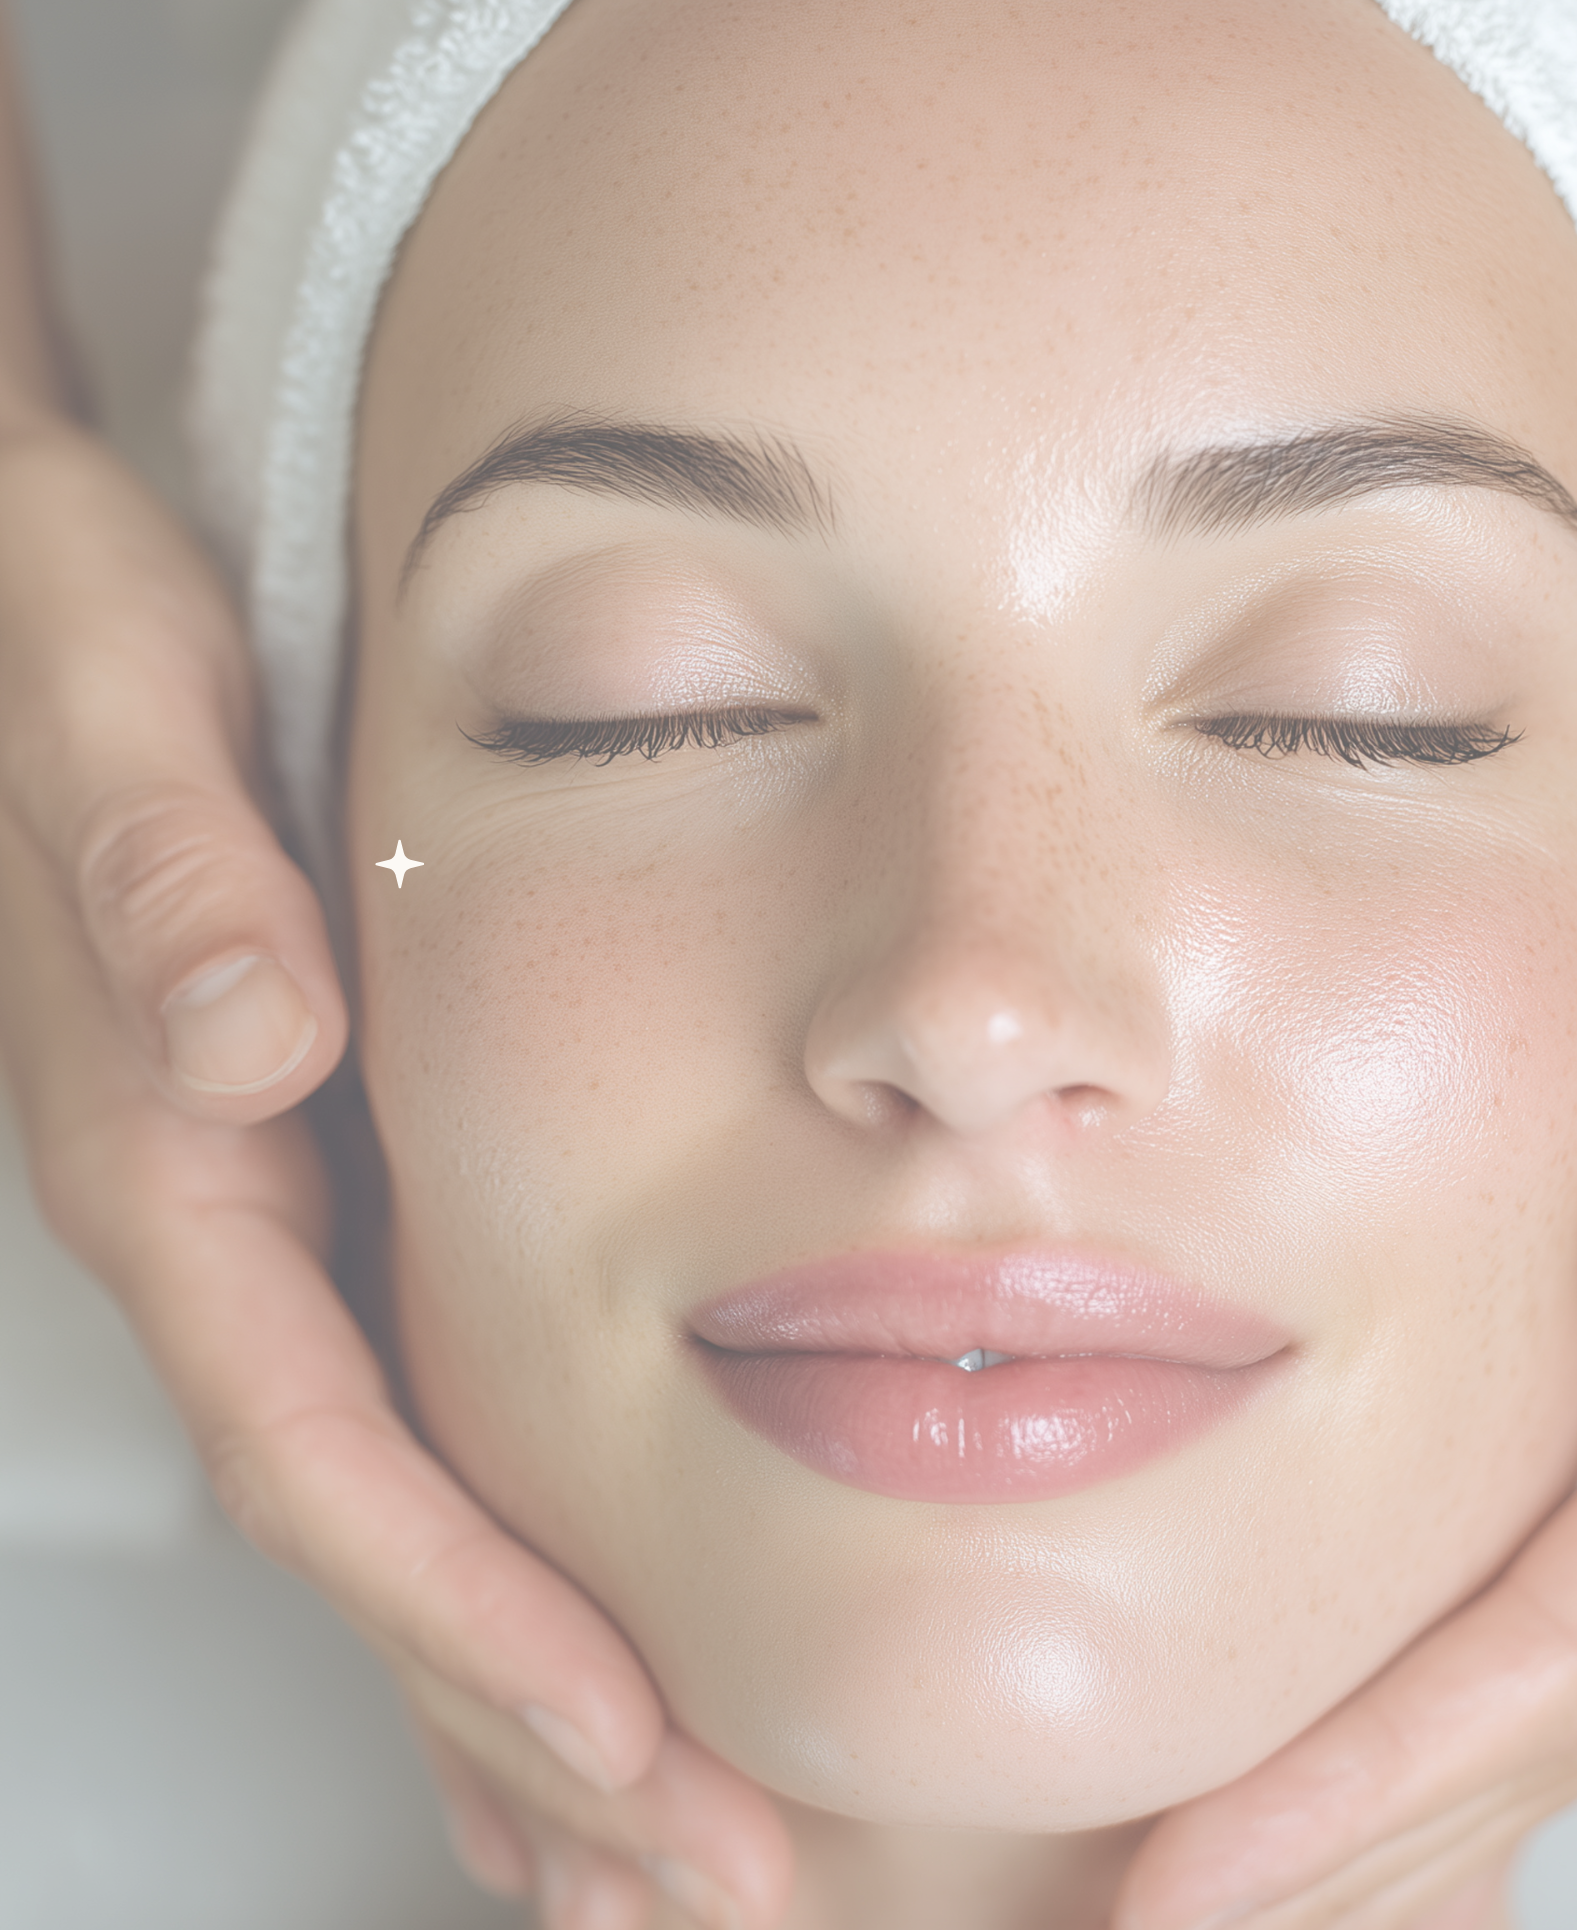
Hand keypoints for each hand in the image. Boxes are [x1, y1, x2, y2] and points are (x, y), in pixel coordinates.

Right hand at [0, 422, 791, 1928]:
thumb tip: (242, 1035)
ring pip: (394, 1528)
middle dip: (530, 1730)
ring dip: (516, 1709)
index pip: (331, 1455)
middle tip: (700, 1884)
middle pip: (376, 1547)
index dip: (473, 1614)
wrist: (36, 586)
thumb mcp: (108, 702)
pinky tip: (555, 1677)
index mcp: (175, 1156)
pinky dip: (485, 1585)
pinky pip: (400, 1441)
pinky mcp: (304, 1195)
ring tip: (650, 1860)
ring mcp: (256, 1228)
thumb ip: (162, 861)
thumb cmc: (70, 629)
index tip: (629, 1744)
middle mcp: (215, 1224)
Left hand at [1110, 645, 1576, 1928]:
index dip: (1381, 1776)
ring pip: (1534, 1646)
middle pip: (1539, 1699)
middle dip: (1357, 1843)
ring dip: (1387, 1778)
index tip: (1204, 1884)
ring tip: (1229, 1876)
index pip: (1563, 1641)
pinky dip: (1433, 1648)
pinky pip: (1539, 1545)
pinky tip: (1356, 1686)